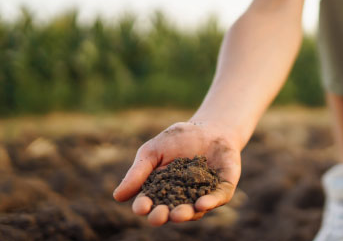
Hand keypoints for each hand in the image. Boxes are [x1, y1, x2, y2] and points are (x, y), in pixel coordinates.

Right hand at [112, 121, 242, 225]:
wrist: (210, 128)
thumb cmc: (178, 140)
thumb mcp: (152, 152)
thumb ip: (137, 173)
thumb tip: (117, 196)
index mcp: (161, 192)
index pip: (150, 203)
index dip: (144, 206)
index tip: (141, 207)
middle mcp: (182, 199)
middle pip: (170, 212)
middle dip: (164, 215)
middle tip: (159, 216)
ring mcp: (203, 196)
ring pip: (194, 211)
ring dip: (186, 214)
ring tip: (178, 214)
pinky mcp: (223, 190)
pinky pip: (217, 199)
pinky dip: (210, 202)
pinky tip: (202, 204)